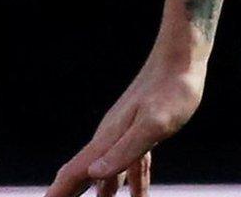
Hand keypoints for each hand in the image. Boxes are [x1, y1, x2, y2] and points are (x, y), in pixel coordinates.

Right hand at [48, 50, 204, 196]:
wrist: (182, 58)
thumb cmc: (173, 90)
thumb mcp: (153, 125)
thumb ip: (125, 151)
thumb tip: (94, 174)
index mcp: (106, 140)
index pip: (73, 174)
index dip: (57, 194)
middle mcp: (110, 138)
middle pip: (82, 175)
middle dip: (70, 194)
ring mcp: (125, 133)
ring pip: (107, 172)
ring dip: (100, 193)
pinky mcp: (143, 129)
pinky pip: (133, 164)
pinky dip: (132, 182)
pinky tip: (137, 194)